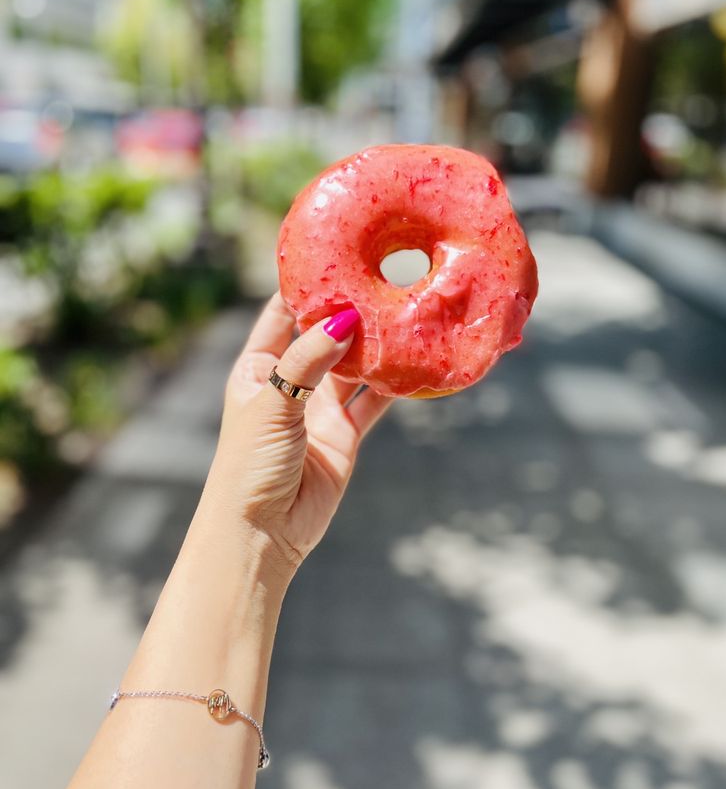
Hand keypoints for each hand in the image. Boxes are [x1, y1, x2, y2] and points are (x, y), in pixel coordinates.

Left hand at [205, 293, 391, 576]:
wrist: (261, 535)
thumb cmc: (248, 465)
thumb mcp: (272, 404)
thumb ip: (307, 361)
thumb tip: (344, 318)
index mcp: (257, 368)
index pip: (281, 314)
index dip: (304, 286)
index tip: (334, 253)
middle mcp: (289, 382)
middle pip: (323, 335)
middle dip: (348, 309)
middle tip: (381, 276)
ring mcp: (318, 408)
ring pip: (353, 365)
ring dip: (374, 344)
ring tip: (403, 310)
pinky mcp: (344, 434)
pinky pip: (373, 401)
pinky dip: (392, 384)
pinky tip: (413, 360)